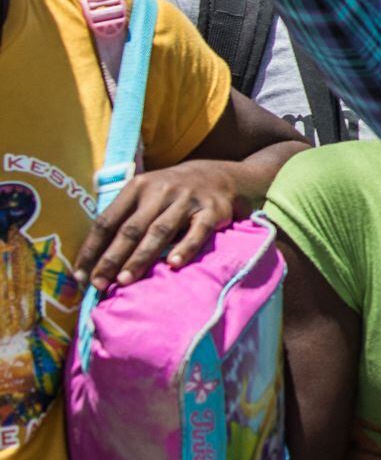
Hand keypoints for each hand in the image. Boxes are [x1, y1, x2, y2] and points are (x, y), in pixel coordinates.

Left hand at [74, 163, 241, 289]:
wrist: (221, 176)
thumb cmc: (172, 193)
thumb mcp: (146, 194)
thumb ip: (123, 217)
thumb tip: (92, 259)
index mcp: (137, 186)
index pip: (107, 221)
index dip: (92, 249)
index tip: (81, 276)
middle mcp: (161, 190)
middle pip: (131, 228)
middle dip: (112, 258)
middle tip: (99, 283)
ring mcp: (187, 199)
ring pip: (159, 231)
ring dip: (140, 257)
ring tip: (125, 280)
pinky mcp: (212, 210)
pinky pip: (197, 231)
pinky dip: (185, 247)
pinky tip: (173, 264)